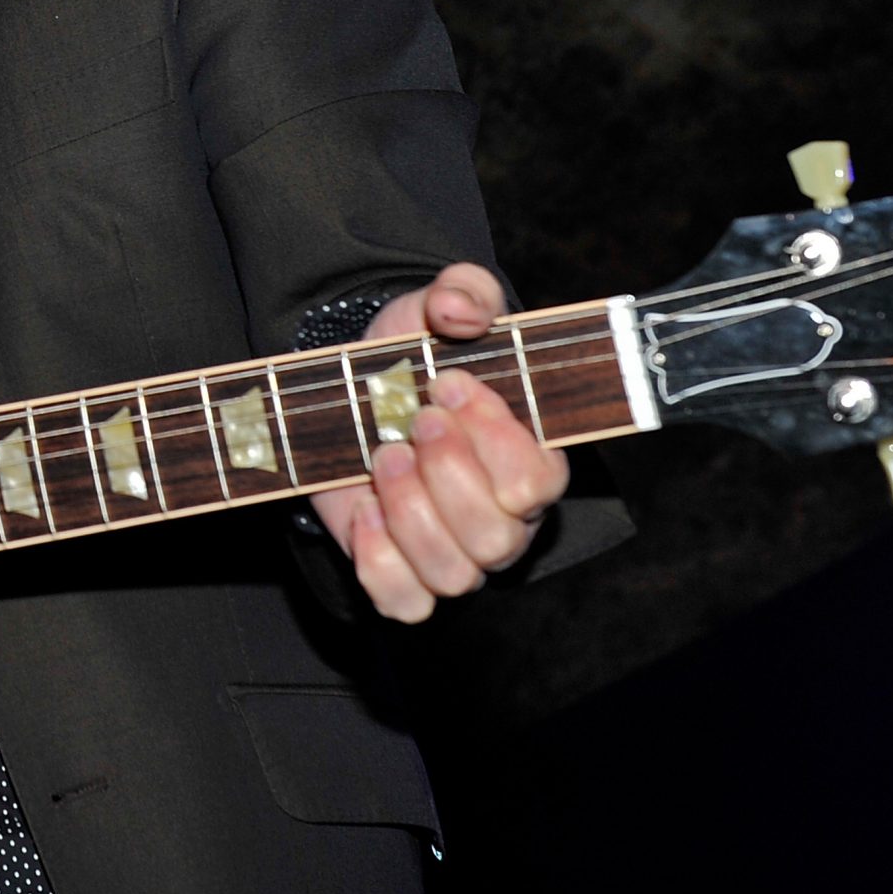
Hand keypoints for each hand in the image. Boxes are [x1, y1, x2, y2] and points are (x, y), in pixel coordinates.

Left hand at [308, 262, 568, 621]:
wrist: (353, 389)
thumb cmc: (411, 355)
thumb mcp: (434, 306)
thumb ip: (463, 292)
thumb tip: (460, 311)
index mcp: (530, 461)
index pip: (539, 481)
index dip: (495, 437)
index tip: (449, 383)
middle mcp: (503, 519)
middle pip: (499, 538)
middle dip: (449, 474)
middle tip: (413, 420)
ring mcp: (453, 551)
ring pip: (456, 575)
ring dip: (412, 514)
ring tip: (383, 456)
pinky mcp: (400, 571)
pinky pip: (405, 601)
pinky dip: (379, 562)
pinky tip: (362, 508)